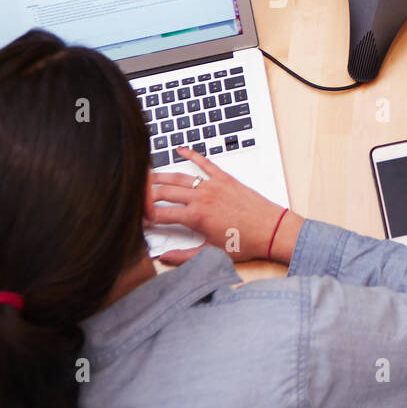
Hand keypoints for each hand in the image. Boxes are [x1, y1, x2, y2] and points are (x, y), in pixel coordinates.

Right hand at [148, 147, 299, 265]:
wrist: (272, 229)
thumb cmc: (246, 243)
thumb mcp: (212, 254)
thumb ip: (184, 256)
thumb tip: (164, 257)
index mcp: (196, 217)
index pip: (161, 214)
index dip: (145, 217)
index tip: (137, 219)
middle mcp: (201, 197)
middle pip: (165, 192)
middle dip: (146, 194)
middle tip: (134, 195)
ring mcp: (212, 185)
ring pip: (179, 177)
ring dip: (161, 176)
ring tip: (146, 175)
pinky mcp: (224, 178)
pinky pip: (204, 162)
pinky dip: (191, 154)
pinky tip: (180, 150)